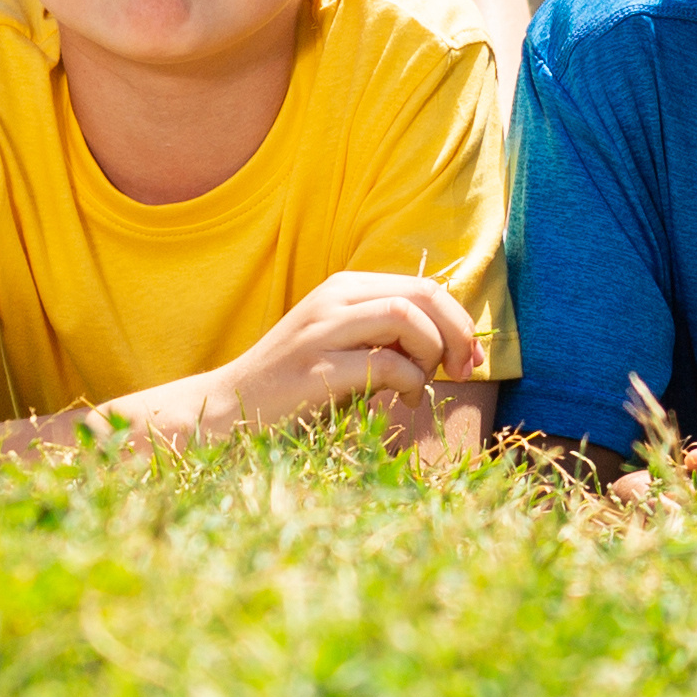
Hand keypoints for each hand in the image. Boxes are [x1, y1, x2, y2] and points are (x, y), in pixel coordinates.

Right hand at [205, 270, 486, 430]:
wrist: (226, 410)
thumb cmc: (295, 385)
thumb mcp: (342, 345)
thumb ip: (388, 335)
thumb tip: (460, 345)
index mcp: (343, 289)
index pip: (423, 286)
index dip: (459, 320)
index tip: (470, 359)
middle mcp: (333, 300)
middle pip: (422, 296)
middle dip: (457, 333)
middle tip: (461, 371)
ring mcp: (321, 333)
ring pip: (406, 319)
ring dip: (430, 354)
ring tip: (419, 384)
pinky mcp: (315, 371)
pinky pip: (385, 364)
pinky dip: (409, 384)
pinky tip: (400, 403)